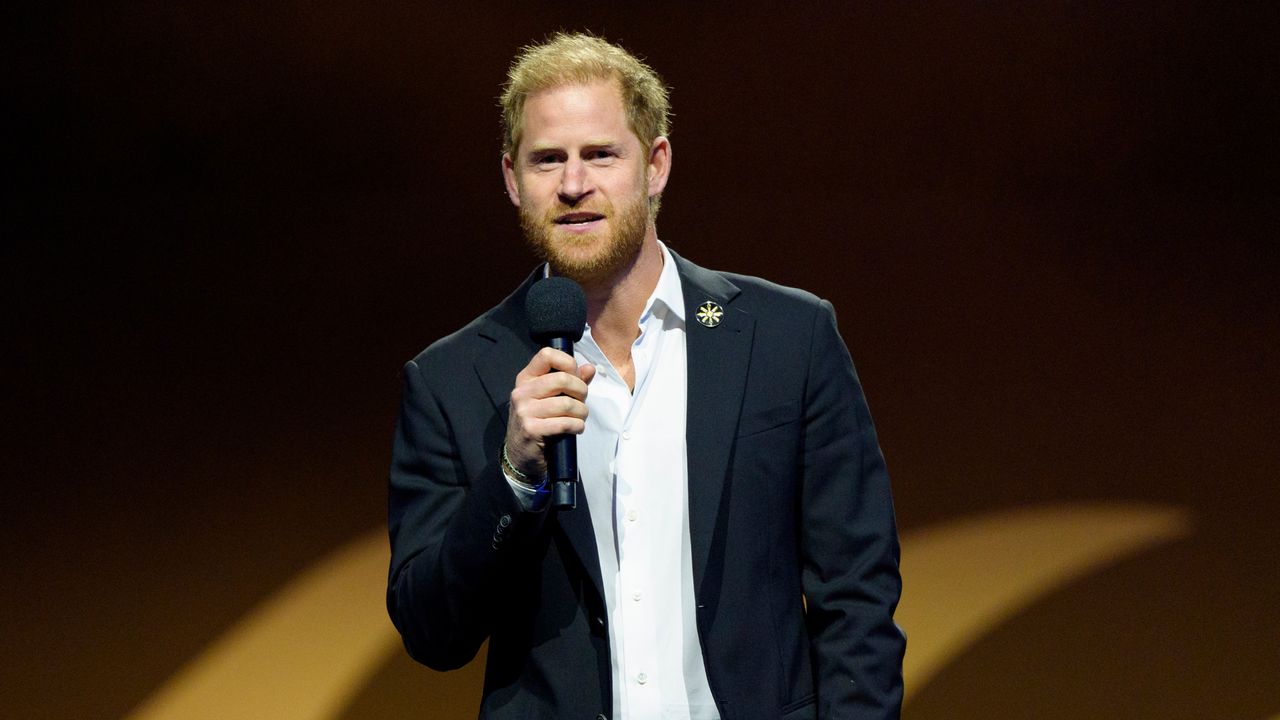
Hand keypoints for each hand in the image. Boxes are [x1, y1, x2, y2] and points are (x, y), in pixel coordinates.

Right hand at [504, 347, 596, 477]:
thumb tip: (590, 368)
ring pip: (567, 403)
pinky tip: (576, 428)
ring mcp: (525, 411)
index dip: (568, 362)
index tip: (575, 376)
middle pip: (562, 379)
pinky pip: (564, 423)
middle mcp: (522, 392)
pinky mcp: (531, 430)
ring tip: (579, 418)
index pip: (547, 355)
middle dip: (581, 391)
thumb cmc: (539, 422)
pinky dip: (577, 426)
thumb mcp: (551, 398)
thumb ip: (572, 382)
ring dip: (581, 412)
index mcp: (526, 379)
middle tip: (582, 402)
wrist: (521, 454)